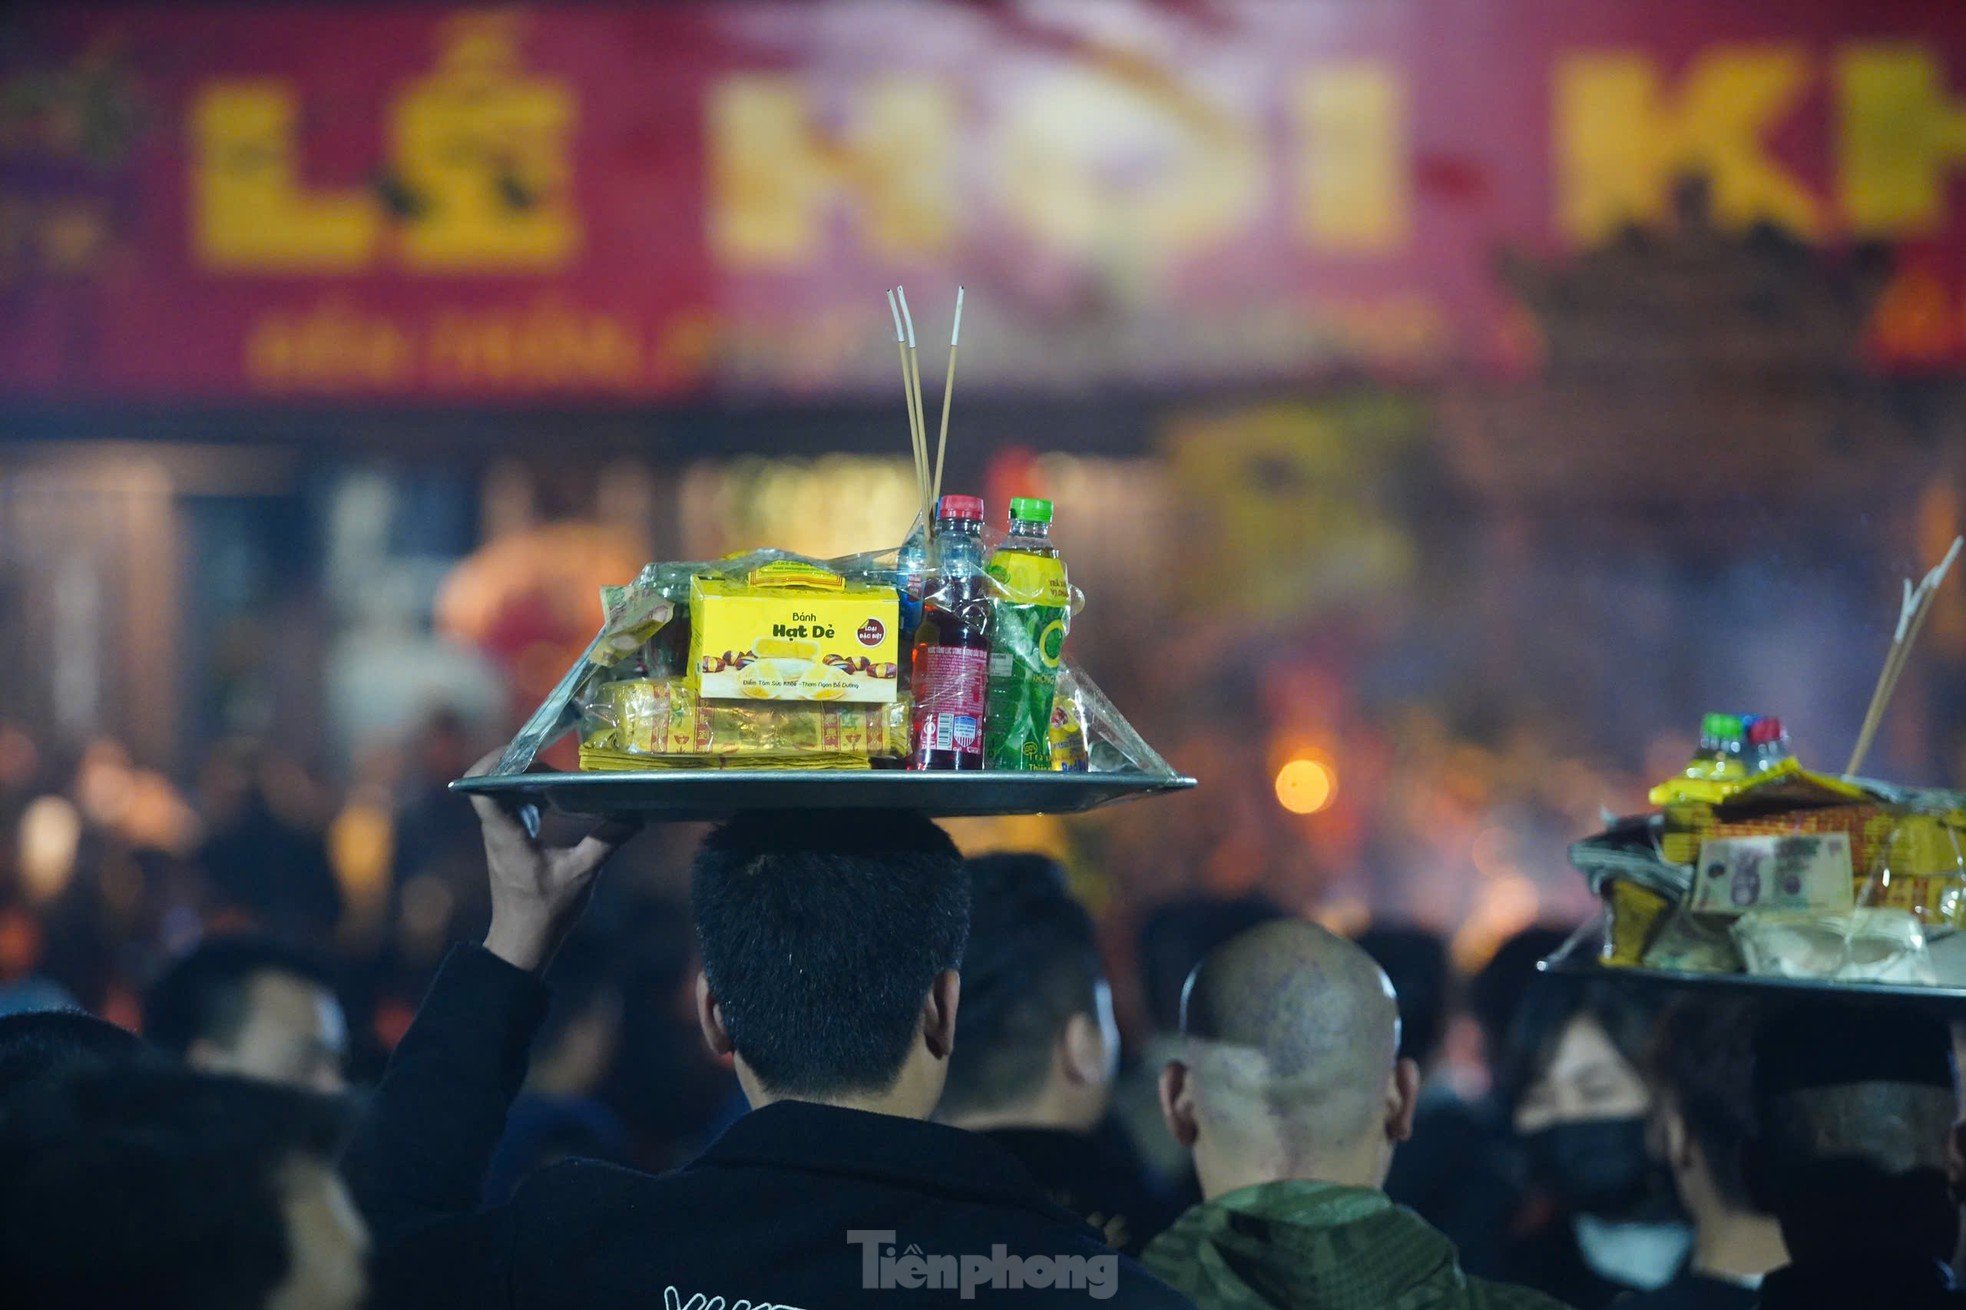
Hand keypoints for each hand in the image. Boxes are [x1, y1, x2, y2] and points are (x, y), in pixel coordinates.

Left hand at [464, 750, 639, 972]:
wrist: (523, 943)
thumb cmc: (546, 911)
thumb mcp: (582, 874)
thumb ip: (607, 840)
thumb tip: (636, 812)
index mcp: (506, 835)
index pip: (481, 790)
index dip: (492, 763)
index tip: (522, 750)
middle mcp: (497, 831)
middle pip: (490, 783)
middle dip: (518, 764)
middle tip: (552, 757)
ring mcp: (500, 837)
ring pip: (501, 793)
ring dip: (524, 778)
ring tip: (558, 771)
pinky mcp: (509, 843)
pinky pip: (511, 807)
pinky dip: (529, 794)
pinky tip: (556, 795)